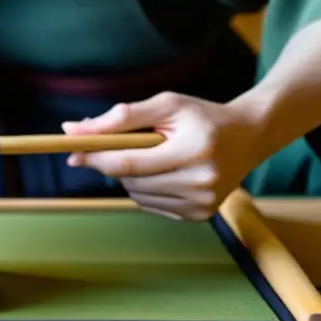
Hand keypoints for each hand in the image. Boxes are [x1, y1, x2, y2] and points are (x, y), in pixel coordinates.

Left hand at [61, 92, 262, 220]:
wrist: (248, 136)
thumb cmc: (202, 116)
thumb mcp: (166, 105)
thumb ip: (122, 117)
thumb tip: (75, 130)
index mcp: (194, 150)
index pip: (129, 162)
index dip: (96, 157)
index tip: (72, 150)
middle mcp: (201, 182)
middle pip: (130, 180)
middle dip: (111, 163)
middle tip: (110, 145)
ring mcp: (202, 204)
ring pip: (137, 194)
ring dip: (130, 176)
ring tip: (151, 154)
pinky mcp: (199, 215)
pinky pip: (151, 204)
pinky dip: (145, 187)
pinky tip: (163, 171)